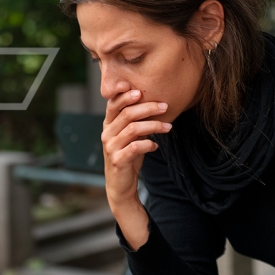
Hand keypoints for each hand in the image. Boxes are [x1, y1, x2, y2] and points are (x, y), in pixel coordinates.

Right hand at [101, 87, 171, 207]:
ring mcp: (111, 147)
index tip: (139, 90)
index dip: (124, 96)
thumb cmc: (128, 157)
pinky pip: (135, 148)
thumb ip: (135, 121)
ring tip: (168, 126)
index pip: (113, 105)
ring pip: (133, 129)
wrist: (120, 185)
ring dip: (153, 125)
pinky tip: (155, 146)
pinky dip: (148, 144)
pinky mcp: (118, 160)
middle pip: (127, 114)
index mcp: (109, 125)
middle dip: (148, 107)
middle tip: (165, 106)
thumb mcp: (130, 137)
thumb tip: (154, 103)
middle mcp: (107, 134)